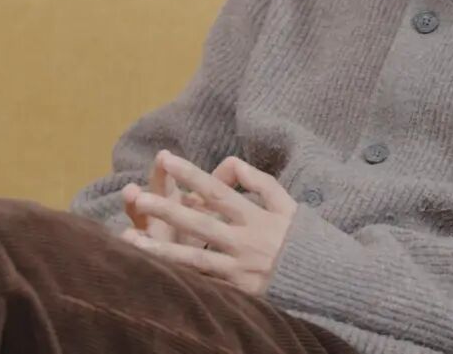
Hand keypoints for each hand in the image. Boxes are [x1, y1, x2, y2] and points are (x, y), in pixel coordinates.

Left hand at [121, 150, 298, 295]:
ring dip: (160, 250)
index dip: (192, 174)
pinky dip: (177, 278)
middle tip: (139, 197)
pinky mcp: (235, 293)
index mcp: (256, 217)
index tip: (167, 159)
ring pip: (193, 258)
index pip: (218, 191)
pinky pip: (202, 284)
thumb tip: (233, 162)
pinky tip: (152, 273)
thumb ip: (261, 183)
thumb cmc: (302, 239)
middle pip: (200, 222)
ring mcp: (237, 269)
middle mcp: (244, 242)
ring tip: (131, 241)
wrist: (321, 281)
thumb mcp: (287, 205)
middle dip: (167, 209)